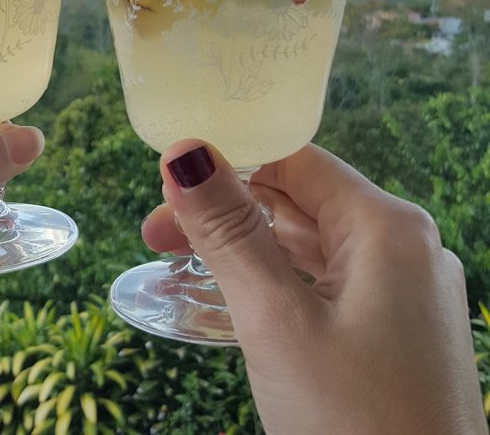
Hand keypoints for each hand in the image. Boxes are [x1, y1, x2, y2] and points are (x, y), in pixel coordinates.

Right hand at [142, 141, 484, 434]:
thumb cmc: (348, 421)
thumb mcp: (275, 319)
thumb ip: (228, 230)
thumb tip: (183, 151)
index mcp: (387, 227)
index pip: (294, 161)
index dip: (228, 163)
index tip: (164, 186)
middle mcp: (403, 249)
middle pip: (297, 204)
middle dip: (225, 213)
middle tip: (155, 236)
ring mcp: (402, 294)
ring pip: (308, 247)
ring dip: (244, 250)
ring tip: (179, 263)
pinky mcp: (394, 334)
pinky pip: (323, 286)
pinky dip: (274, 284)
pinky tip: (235, 296)